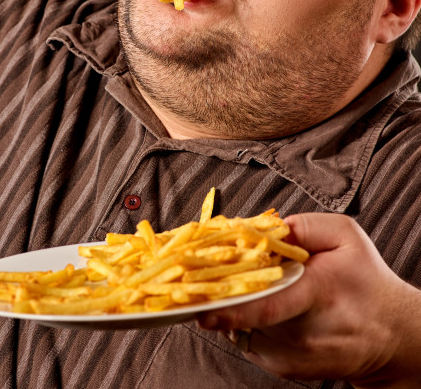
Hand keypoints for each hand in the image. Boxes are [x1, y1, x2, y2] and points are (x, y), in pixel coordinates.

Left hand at [196, 213, 420, 386]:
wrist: (394, 337)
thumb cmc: (367, 280)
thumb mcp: (344, 236)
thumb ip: (303, 226)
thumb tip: (264, 230)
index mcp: (317, 294)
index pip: (267, 305)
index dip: (230, 306)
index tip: (200, 306)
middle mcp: (302, 332)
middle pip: (245, 314)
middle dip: (222, 296)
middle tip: (204, 280)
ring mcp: (292, 356)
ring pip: (240, 327)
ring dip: (232, 307)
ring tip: (244, 287)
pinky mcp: (284, 368)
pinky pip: (247, 340)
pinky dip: (243, 321)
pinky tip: (260, 306)